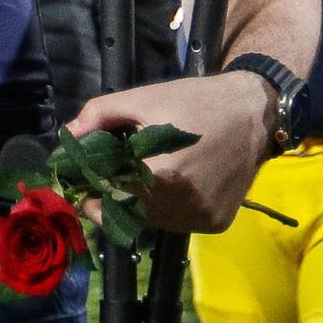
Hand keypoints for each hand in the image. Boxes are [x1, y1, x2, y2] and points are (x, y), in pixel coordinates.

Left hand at [69, 72, 276, 233]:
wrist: (254, 113)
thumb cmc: (196, 101)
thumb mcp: (143, 98)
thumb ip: (100, 114)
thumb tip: (68, 134)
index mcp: (163, 175)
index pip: (109, 201)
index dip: (92, 194)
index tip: (84, 182)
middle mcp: (184, 205)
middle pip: (130, 214)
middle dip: (113, 198)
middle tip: (110, 175)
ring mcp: (202, 218)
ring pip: (154, 223)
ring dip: (139, 206)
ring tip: (142, 176)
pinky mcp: (217, 224)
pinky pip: (179, 222)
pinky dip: (167, 208)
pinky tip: (170, 183)